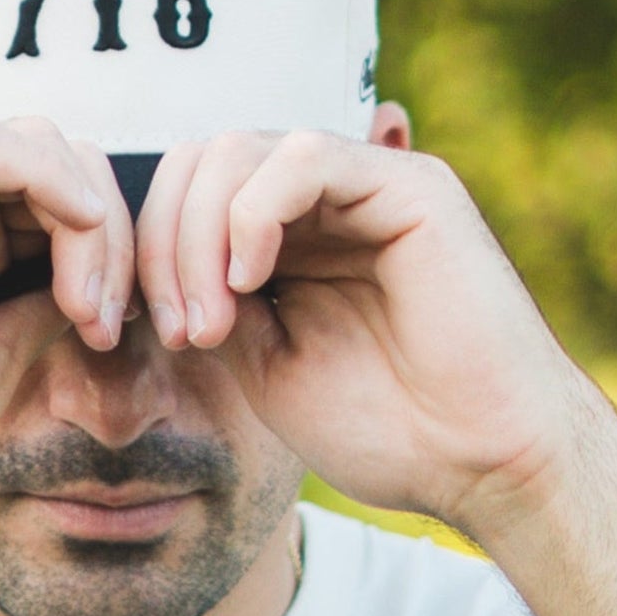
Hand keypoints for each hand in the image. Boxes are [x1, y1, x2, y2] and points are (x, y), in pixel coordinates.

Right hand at [0, 118, 131, 514]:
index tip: (119, 327)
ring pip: (33, 144)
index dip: (111, 249)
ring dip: (87, 215)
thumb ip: (40, 309)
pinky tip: (76, 238)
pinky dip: (48, 180)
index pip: (61, 198)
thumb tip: (103, 280)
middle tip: (109, 318)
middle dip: (109, 231)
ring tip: (88, 300)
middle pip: (58, 161)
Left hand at [135, 131, 609, 539]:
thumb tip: (142, 266)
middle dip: (160, 245)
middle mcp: (322, 199)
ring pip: (237, 151)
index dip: (143, 254)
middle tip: (178, 332)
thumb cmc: (390, 429)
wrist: (482, 465)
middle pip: (198, 160)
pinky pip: (303, 158)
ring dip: (197, 238)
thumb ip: (209, 298)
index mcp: (286, 236)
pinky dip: (252, 213)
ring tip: (213, 323)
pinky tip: (251, 281)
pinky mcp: (410, 185)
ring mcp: (366, 184)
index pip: (184, 192)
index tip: (134, 331)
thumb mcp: (262, 363)